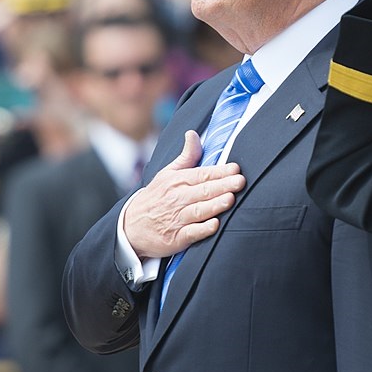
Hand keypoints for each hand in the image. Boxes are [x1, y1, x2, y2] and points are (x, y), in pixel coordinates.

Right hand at [120, 130, 244, 258]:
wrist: (131, 227)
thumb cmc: (155, 198)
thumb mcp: (166, 174)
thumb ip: (186, 156)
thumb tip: (193, 134)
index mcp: (177, 181)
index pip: (202, 174)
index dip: (220, 172)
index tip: (236, 169)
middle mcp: (177, 199)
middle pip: (203, 191)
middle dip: (223, 186)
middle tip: (240, 181)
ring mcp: (177, 219)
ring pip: (198, 210)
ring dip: (214, 205)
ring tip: (230, 199)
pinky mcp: (176, 238)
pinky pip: (191, 233)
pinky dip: (202, 229)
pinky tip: (214, 225)